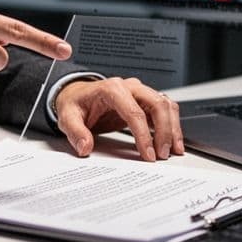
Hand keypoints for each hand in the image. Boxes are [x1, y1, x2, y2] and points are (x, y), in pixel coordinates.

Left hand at [53, 78, 183, 161]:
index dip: (144, 135)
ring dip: (173, 128)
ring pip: (166, 105)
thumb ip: (75, 132)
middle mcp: (130, 87)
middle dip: (164, 131)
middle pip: (157, 104)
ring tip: (174, 151)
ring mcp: (139, 92)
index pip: (134, 112)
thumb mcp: (67, 117)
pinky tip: (173, 142)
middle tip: (162, 155)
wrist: (78, 95)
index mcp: (111, 88)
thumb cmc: (75, 104)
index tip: (148, 155)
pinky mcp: (145, 101)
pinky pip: (165, 109)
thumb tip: (85, 147)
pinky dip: (172, 124)